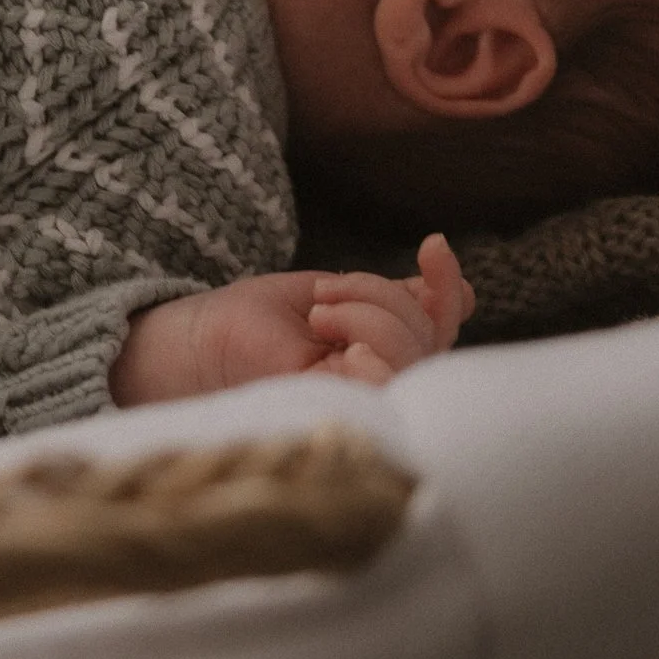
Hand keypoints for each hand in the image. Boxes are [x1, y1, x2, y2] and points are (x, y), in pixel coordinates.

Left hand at [108, 234, 474, 404]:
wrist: (194, 341)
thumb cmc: (249, 321)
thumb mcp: (331, 293)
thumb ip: (390, 301)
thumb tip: (464, 297)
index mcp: (380, 355)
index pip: (441, 328)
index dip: (448, 285)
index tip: (433, 245)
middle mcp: (381, 385)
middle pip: (431, 336)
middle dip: (382, 295)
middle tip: (324, 292)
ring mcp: (365, 404)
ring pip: (415, 352)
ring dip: (371, 312)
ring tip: (318, 312)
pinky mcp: (345, 413)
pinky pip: (391, 375)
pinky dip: (368, 338)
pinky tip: (327, 334)